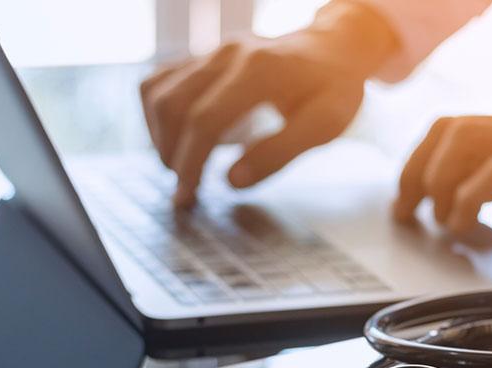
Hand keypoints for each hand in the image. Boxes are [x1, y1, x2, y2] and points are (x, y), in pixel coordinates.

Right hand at [140, 2, 395, 206]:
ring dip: (160, 136)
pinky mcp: (203, 56)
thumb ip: (280, 152)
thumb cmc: (332, 89)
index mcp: (259, 70)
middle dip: (172, 156)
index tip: (188, 196)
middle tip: (185, 194)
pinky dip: (158, 115)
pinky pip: (159, 81)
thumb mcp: (325, 124)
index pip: (205, 119)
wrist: (333, 47)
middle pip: (174, 106)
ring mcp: (211, 52)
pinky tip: (179, 140)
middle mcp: (228, 54)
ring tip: (181, 168)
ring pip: (157, 92)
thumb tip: (232, 182)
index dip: (190, 162)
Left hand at [393, 102, 491, 257]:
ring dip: (437, 185)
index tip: (410, 196)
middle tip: (407, 211)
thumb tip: (471, 211)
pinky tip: (467, 225)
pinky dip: (466, 200)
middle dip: (415, 172)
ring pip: (462, 141)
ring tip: (438, 220)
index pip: (456, 125)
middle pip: (447, 127)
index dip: (421, 159)